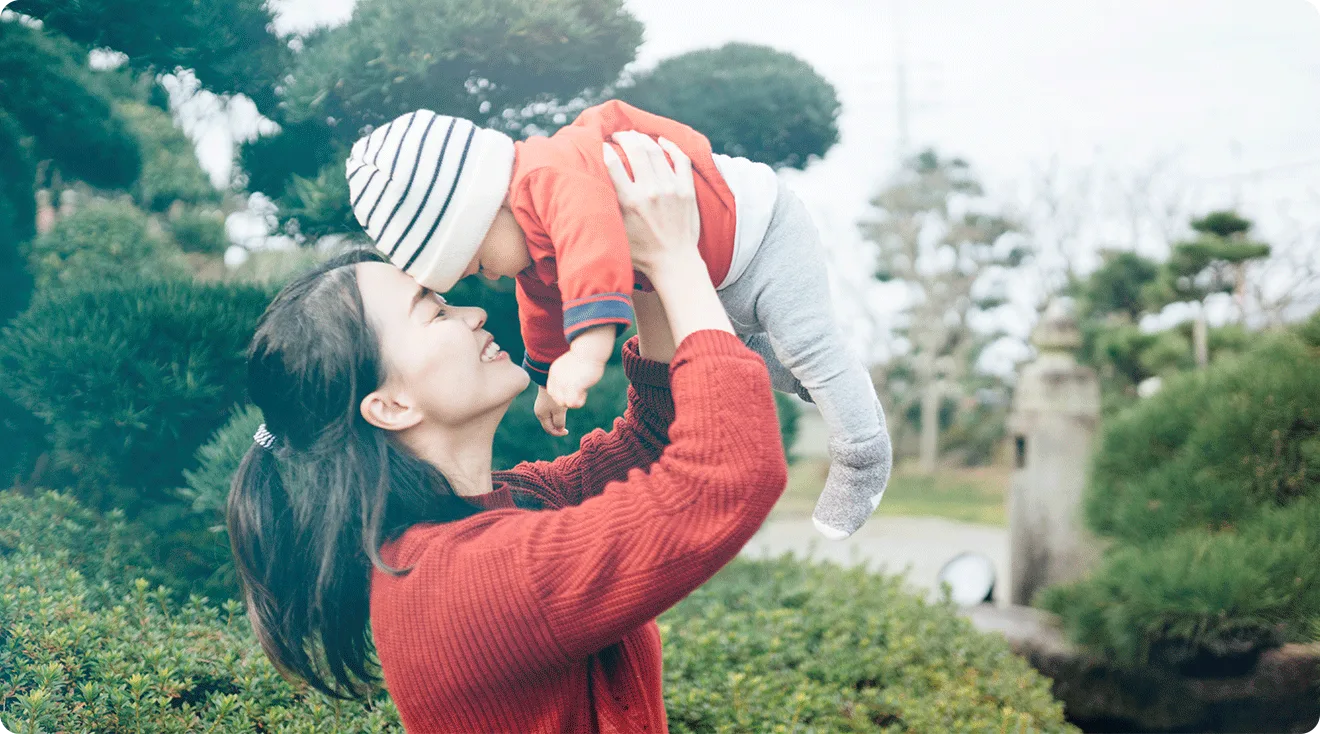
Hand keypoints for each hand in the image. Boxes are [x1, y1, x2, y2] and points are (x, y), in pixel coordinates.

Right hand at [534, 386, 568, 436]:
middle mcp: (539, 411)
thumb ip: (559, 422)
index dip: (558, 433)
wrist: (548, 380)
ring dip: (557, 420)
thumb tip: (559, 429)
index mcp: (541, 416)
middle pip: (548, 425)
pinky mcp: (544, 400)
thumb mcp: (559, 411)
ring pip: (550, 418)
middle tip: (566, 428)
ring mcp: (541, 406)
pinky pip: (550, 411)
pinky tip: (562, 409)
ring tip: (564, 417)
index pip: (549, 430)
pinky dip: (556, 414)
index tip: (567, 431)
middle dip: (557, 427)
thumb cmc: (555, 396)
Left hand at [547, 350, 605, 409]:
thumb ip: (567, 374)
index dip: (563, 393)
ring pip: (563, 403)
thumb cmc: (586, 355)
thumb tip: (573, 384)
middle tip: (579, 389)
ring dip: (574, 401)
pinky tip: (585, 392)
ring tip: (583, 390)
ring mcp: (563, 383)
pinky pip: (572, 404)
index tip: (574, 386)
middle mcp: (556, 379)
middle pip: (557, 399)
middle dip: (569, 398)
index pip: (552, 392)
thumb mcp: (571, 364)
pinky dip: (579, 402)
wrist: (589, 349)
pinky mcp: (573, 387)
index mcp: (554, 372)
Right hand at [603, 132, 733, 344]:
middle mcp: (651, 191)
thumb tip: (592, 189)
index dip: (604, 149)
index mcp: (630, 202)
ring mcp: (671, 189)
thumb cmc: (642, 252)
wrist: (675, 263)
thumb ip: (608, 209)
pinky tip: (662, 141)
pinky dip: (671, 146)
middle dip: (624, 137)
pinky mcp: (687, 190)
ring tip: (635, 137)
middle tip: (618, 136)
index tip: (600, 145)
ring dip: (643, 139)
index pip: (613, 164)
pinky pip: (681, 159)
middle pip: (636, 150)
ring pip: (656, 151)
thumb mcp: (617, 232)